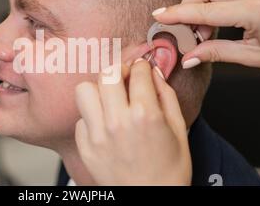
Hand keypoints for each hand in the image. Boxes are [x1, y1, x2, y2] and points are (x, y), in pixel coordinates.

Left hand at [74, 60, 191, 185]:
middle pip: (107, 74)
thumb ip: (166, 95)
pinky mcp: (85, 147)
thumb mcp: (178, 129)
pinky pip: (80, 119)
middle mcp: (117, 122)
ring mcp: (97, 135)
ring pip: (84, 91)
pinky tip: (105, 125)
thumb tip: (154, 72)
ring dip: (98, 90)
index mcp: (145, 115)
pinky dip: (91, 117)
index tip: (142, 69)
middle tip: (125, 79)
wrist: (151, 200)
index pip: (137, 72)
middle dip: (119, 71)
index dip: (142, 66)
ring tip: (109, 99)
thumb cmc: (169, 171)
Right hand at [153, 0, 259, 75]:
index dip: (178, 14)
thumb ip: (216, 53)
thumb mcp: (252, 58)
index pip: (205, 10)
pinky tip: (210, 26)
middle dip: (186, 7)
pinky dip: (208, 6)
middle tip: (184, 33)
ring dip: (197, 7)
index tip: (159, 16)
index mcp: (254, 10)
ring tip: (200, 34)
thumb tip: (189, 57)